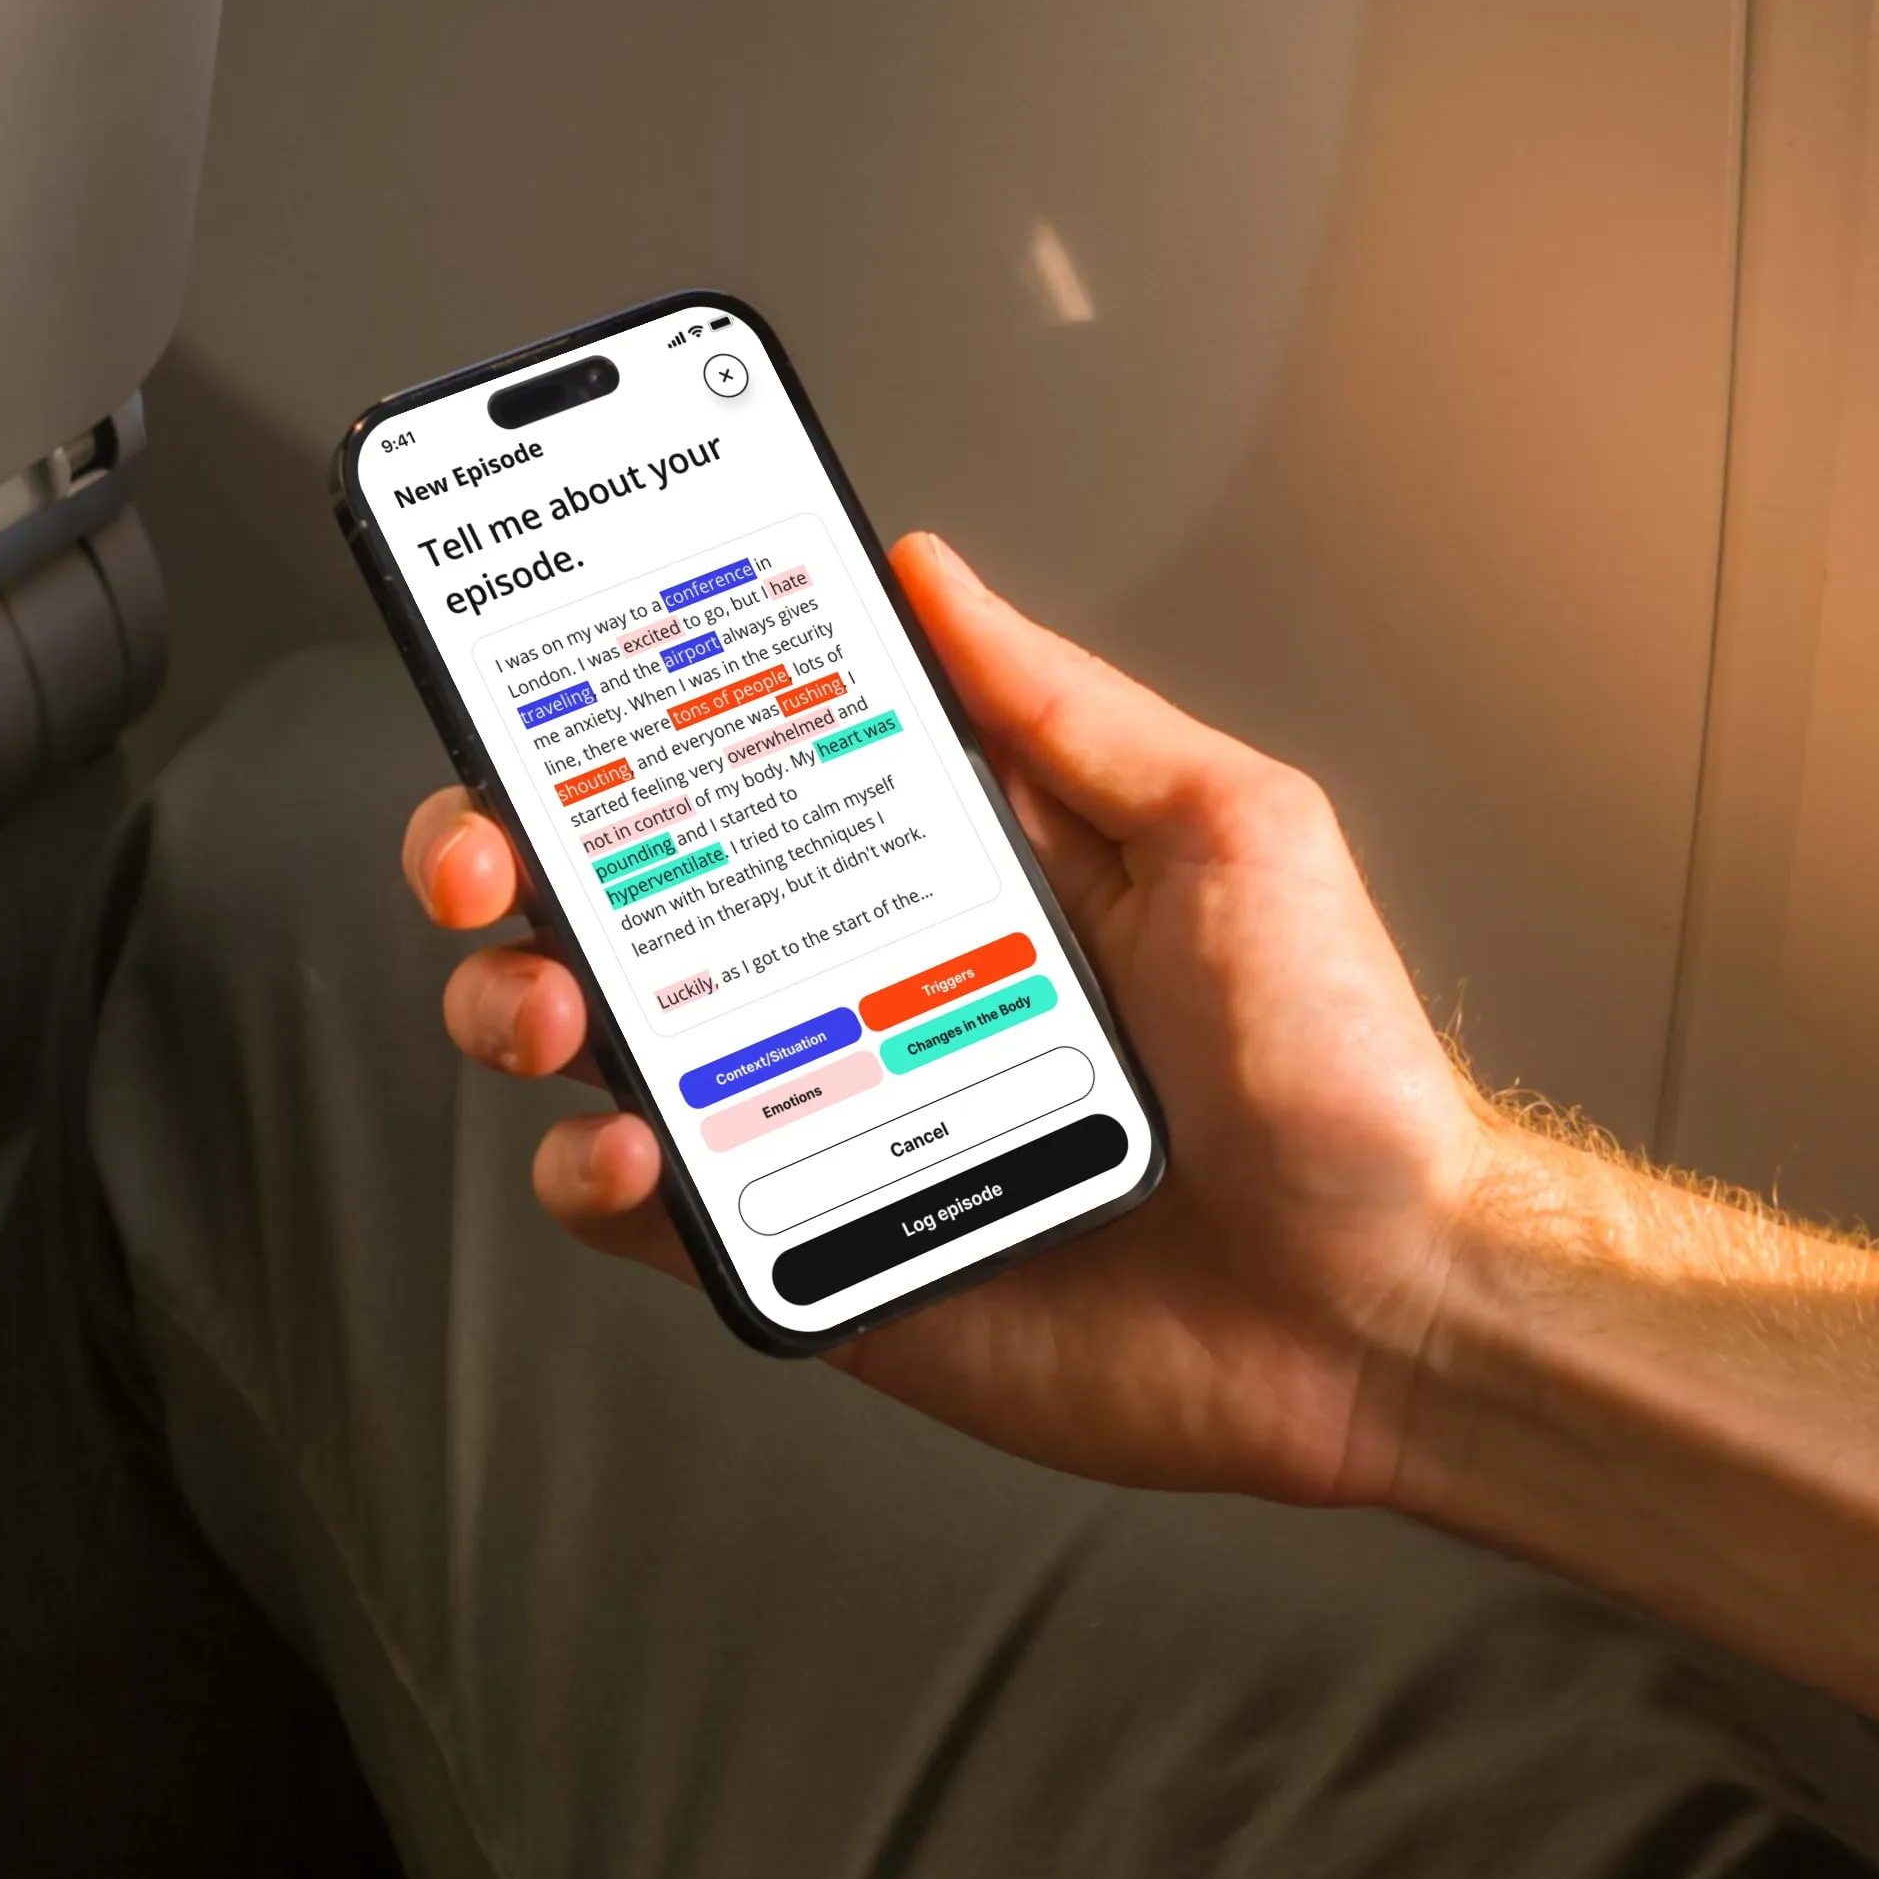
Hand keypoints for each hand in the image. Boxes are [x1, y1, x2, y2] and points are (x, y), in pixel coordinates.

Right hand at [401, 531, 1508, 1504]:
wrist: (1384, 1302)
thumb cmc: (1334, 1076)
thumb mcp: (1226, 828)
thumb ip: (1062, 707)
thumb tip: (927, 576)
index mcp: (938, 870)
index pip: (736, 769)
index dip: (617, 718)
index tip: (544, 669)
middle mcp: (853, 985)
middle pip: (614, 897)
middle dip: (505, 854)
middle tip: (494, 851)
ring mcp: (819, 1122)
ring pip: (593, 1045)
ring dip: (523, 1003)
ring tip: (553, 1002)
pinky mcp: (815, 1256)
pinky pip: (648, 1215)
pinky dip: (597, 1174)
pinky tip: (634, 1147)